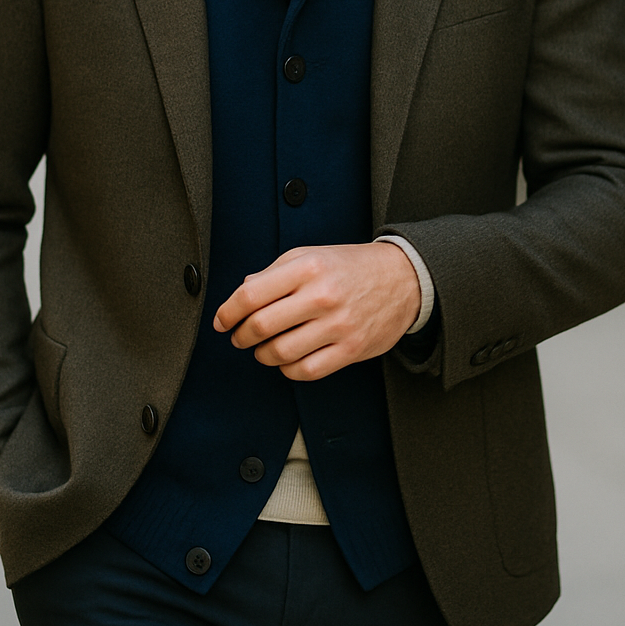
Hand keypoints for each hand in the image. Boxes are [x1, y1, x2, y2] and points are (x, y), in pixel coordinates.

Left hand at [213, 242, 419, 380]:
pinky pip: (307, 370)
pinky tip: (287, 360)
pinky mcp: (351, 349)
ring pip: (281, 353)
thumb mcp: (310, 255)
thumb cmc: (350, 266)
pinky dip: (288, 370)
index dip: (227, 312)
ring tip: (263, 349)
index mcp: (307, 267)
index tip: (221, 321)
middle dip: (241, 336)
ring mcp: (338, 324)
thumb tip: (241, 293)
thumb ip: (273, 272)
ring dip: (262, 355)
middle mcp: (322, 295)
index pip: (250, 294)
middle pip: (261, 326)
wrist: (403, 278)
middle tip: (239, 337)